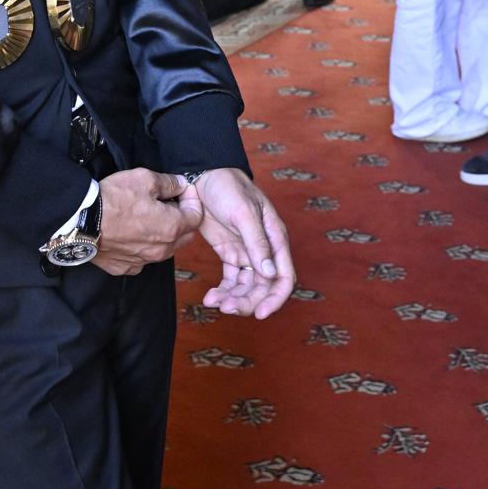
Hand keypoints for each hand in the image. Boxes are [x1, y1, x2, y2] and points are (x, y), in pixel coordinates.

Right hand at [91, 168, 201, 276]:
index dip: (192, 200)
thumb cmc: (114, 199)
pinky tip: (131, 234)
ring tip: (148, 218)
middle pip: (184, 236)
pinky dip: (142, 247)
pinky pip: (142, 259)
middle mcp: (162, 249)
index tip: (182, 190)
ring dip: (163, 235)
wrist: (80, 221)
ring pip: (164, 249)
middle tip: (167, 203)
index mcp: (172, 227)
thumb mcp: (145, 179)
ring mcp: (143, 261)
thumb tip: (181, 185)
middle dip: (182, 219)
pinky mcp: (125, 267)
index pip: (197, 216)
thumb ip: (169, 182)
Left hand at [185, 168, 296, 318]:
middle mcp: (264, 250)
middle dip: (249, 302)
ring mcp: (247, 253)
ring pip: (246, 287)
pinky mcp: (230, 254)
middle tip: (228, 308)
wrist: (203, 175)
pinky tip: (211, 297)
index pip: (284, 276)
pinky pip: (230, 281)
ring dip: (234, 299)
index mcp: (275, 239)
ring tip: (214, 302)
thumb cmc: (228, 187)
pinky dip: (223, 291)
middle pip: (264, 287)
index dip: (276, 298)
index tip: (261, 313)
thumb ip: (257, 243)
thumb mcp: (243, 213)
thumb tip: (269, 272)